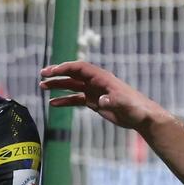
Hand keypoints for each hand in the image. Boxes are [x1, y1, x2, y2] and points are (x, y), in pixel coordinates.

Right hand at [39, 60, 164, 129]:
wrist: (141, 116)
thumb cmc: (135, 108)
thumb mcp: (124, 105)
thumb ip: (113, 102)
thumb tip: (102, 100)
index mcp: (102, 78)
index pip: (80, 68)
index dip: (66, 68)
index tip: (52, 71)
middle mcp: (96, 82)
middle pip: (73, 74)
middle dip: (57, 74)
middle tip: (42, 75)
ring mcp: (94, 92)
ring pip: (72, 86)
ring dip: (57, 86)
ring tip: (42, 87)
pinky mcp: (94, 102)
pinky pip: (76, 99)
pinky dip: (64, 101)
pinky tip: (53, 104)